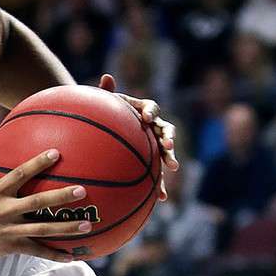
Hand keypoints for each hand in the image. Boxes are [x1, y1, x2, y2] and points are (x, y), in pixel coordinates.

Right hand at [0, 143, 93, 264]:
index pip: (20, 174)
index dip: (38, 163)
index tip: (56, 153)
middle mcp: (5, 210)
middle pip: (38, 202)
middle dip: (61, 196)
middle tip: (82, 190)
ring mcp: (9, 230)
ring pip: (43, 229)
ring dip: (66, 228)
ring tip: (88, 225)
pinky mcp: (11, 247)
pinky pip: (36, 251)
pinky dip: (54, 255)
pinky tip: (72, 256)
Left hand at [99, 73, 177, 197]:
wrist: (103, 131)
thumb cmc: (103, 115)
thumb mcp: (103, 105)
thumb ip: (106, 93)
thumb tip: (106, 77)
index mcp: (142, 110)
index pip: (151, 108)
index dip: (150, 112)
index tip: (146, 118)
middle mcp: (152, 127)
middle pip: (165, 130)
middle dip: (168, 138)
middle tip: (167, 146)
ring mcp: (153, 144)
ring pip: (165, 151)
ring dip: (170, 158)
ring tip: (172, 167)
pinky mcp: (151, 161)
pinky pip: (157, 173)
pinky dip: (159, 184)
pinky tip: (161, 198)